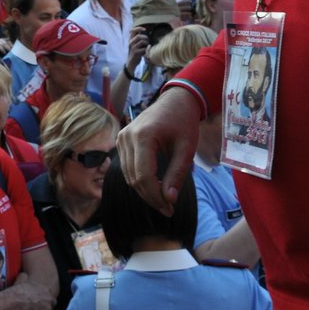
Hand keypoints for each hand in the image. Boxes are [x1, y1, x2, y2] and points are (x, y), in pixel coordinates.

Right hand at [10, 273, 56, 309]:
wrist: (17, 299)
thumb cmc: (18, 289)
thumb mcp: (22, 278)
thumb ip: (25, 276)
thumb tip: (23, 274)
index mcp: (46, 290)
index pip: (50, 298)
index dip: (45, 303)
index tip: (38, 306)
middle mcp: (49, 299)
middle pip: (50, 308)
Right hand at [118, 86, 200, 215]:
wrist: (176, 100)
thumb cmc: (184, 122)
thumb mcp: (186, 148)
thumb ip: (177, 173)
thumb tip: (169, 199)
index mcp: (143, 136)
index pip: (143, 176)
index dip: (155, 196)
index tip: (170, 208)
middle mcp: (127, 136)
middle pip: (134, 178)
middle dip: (151, 197)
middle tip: (168, 209)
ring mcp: (121, 138)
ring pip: (129, 176)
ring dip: (145, 191)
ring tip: (164, 200)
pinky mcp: (122, 140)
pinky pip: (128, 167)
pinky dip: (140, 180)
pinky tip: (155, 186)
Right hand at [125, 31, 149, 68]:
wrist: (131, 63)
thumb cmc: (135, 54)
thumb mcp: (134, 45)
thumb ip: (137, 40)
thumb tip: (143, 33)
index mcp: (130, 40)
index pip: (133, 31)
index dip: (139, 28)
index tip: (144, 29)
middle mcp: (130, 43)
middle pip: (139, 36)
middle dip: (145, 38)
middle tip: (147, 42)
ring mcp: (133, 48)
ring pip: (142, 41)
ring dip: (147, 44)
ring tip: (147, 47)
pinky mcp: (136, 52)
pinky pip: (144, 49)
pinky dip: (146, 50)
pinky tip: (145, 52)